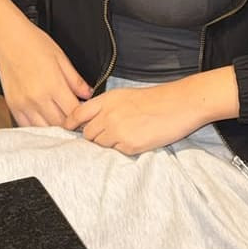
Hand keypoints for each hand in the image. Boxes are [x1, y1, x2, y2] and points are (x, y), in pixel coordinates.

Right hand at [0, 8, 92, 128]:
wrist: (8, 39)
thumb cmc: (34, 43)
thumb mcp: (61, 57)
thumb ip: (75, 79)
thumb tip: (88, 93)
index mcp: (53, 85)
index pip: (73, 112)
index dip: (82, 116)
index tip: (86, 114)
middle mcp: (38, 98)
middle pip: (60, 123)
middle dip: (70, 123)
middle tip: (76, 119)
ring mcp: (24, 104)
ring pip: (44, 128)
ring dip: (55, 127)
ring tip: (61, 119)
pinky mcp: (13, 105)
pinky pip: (27, 125)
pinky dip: (38, 126)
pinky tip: (44, 120)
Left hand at [63, 80, 205, 155]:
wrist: (178, 104)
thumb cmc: (156, 99)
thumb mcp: (126, 95)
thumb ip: (107, 107)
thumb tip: (93, 121)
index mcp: (107, 100)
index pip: (77, 114)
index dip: (70, 123)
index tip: (69, 129)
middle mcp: (108, 115)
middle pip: (87, 134)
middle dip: (93, 138)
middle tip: (107, 136)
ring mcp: (118, 131)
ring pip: (100, 146)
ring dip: (108, 145)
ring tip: (124, 137)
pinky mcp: (129, 145)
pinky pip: (117, 153)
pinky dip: (122, 150)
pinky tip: (135, 140)